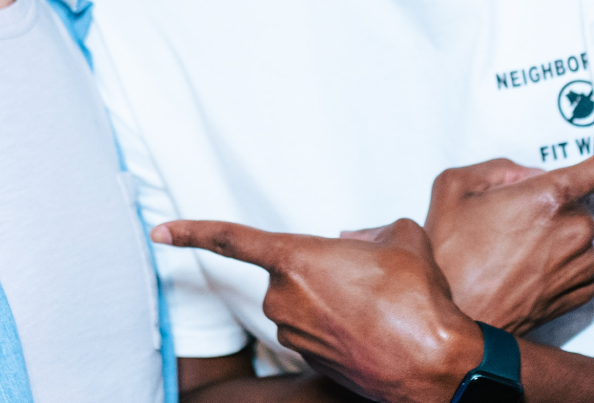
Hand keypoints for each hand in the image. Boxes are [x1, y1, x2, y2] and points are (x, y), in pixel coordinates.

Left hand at [155, 217, 481, 402]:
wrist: (433, 362)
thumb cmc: (417, 297)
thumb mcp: (402, 236)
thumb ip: (368, 231)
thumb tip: (351, 242)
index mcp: (295, 259)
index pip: (231, 240)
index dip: (192, 232)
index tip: (160, 231)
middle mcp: (282, 299)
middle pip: (291, 273)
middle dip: (322, 271)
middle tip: (370, 278)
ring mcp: (292, 335)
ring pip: (305, 304)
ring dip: (334, 301)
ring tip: (379, 307)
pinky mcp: (307, 361)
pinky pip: (316, 331)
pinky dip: (339, 327)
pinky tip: (373, 329)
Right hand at [425, 132, 593, 333]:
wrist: (455, 321)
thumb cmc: (449, 254)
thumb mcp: (454, 187)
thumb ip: (498, 166)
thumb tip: (531, 175)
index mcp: (549, 196)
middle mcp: (575, 230)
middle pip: (577, 203)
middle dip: (550, 206)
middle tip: (504, 226)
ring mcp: (582, 265)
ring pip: (579, 235)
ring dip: (554, 238)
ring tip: (509, 255)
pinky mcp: (583, 293)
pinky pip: (581, 265)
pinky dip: (560, 264)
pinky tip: (525, 274)